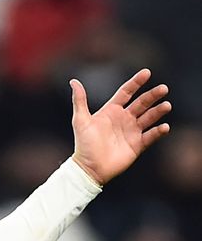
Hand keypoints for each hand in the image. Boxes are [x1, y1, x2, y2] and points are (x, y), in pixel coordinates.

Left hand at [70, 69, 170, 184]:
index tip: (147, 72)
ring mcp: (132, 131)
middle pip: (141, 103)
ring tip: (166, 105)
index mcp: (111, 110)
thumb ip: (79, 100)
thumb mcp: (81, 120)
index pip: (126, 92)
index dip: (136, 82)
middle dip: (152, 95)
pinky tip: (164, 127)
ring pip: (149, 117)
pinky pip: (151, 136)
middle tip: (163, 89)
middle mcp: (124, 119)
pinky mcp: (137, 145)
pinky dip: (158, 131)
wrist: (89, 168)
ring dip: (158, 111)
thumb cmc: (83, 144)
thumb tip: (73, 81)